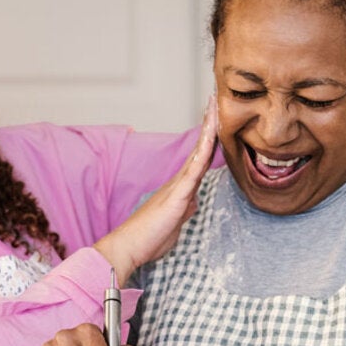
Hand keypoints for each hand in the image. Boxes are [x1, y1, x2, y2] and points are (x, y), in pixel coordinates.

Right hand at [93, 98, 217, 283]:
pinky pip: (195, 169)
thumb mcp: (174, 223)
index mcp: (181, 187)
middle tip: (215, 99)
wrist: (129, 247)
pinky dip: (204, 150)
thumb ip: (184, 209)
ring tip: (214, 106)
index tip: (216, 117)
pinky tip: (211, 135)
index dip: (210, 137)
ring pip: (199, 151)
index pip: (200, 158)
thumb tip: (193, 203)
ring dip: (208, 129)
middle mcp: (180, 180)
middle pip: (201, 147)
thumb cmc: (149, 238)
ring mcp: (179, 185)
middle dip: (209, 123)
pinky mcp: (178, 194)